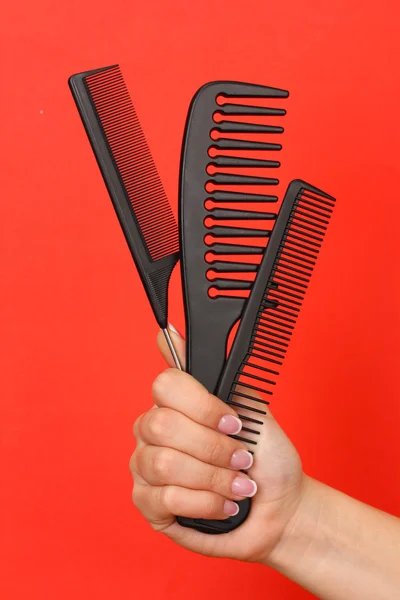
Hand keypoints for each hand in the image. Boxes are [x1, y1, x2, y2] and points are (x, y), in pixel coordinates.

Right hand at [130, 326, 304, 562]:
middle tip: (241, 458)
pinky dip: (207, 503)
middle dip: (212, 447)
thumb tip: (170, 333)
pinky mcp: (149, 505)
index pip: (165, 385)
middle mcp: (152, 432)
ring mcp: (145, 468)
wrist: (279, 507)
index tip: (234, 423)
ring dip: (214, 477)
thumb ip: (212, 373)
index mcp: (175, 404)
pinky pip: (166, 499)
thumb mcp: (248, 408)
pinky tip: (224, 505)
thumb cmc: (265, 458)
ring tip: (238, 485)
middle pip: (161, 425)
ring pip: (164, 464)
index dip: (203, 406)